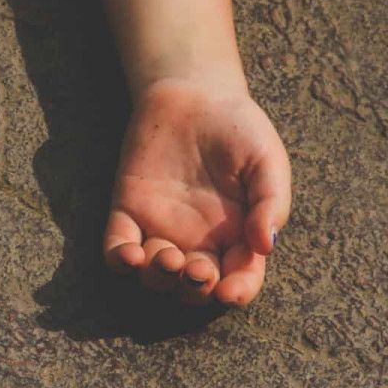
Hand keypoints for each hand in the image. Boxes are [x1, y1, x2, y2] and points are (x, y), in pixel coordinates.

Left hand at [104, 79, 291, 306]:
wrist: (194, 95)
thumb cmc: (239, 129)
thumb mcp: (267, 161)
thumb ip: (270, 203)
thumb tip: (265, 248)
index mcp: (238, 235)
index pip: (239, 278)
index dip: (236, 292)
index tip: (229, 291)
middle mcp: (199, 241)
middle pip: (193, 288)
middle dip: (194, 289)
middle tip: (196, 269)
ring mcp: (161, 229)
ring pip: (155, 277)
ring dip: (159, 279)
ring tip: (168, 257)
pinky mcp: (128, 213)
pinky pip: (117, 249)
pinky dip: (120, 260)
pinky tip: (130, 254)